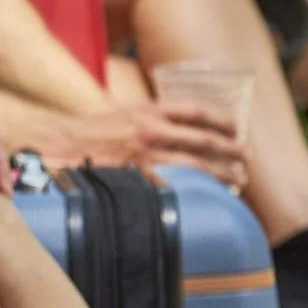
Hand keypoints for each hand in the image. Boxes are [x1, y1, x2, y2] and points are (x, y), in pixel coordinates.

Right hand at [38, 100, 247, 189]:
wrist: (61, 144)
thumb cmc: (92, 131)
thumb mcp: (125, 113)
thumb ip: (152, 118)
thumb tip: (179, 129)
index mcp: (150, 110)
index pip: (198, 111)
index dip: (223, 119)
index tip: (236, 128)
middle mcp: (153, 130)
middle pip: (206, 140)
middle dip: (232, 150)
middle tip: (245, 159)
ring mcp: (147, 156)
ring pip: (198, 166)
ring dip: (222, 174)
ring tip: (238, 180)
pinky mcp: (139, 178)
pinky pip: (176, 186)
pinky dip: (195, 191)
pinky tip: (206, 197)